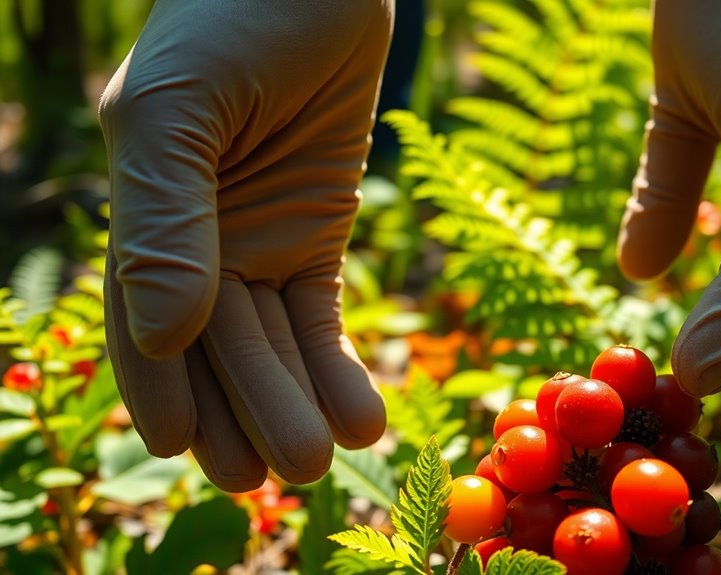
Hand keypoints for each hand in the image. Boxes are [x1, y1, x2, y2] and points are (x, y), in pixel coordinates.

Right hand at [99, 0, 393, 490]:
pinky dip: (338, 367)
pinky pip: (321, 316)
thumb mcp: (176, 109)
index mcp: (146, 213)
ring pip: (272, 343)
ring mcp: (259, 239)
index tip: (190, 451)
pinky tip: (363, 414)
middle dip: (246, 412)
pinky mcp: (316, 232)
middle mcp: (198, 239)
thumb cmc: (232, 19)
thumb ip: (162, 217)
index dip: (163, 388)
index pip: (144, 320)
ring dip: (297, 404)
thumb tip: (167, 331)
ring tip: (325, 458)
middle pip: (217, 347)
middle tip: (283, 474)